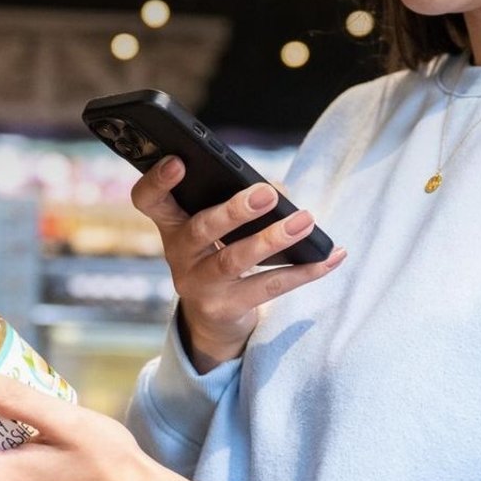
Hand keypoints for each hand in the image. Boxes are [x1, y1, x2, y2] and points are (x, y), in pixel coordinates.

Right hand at [131, 157, 346, 370]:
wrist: (213, 318)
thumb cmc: (217, 254)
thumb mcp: (212, 229)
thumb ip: (233, 203)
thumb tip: (279, 192)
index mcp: (171, 224)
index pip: (149, 200)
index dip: (158, 181)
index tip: (179, 161)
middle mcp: (179, 255)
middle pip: (200, 228)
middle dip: (234, 210)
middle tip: (266, 192)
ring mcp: (199, 285)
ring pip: (235, 260)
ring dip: (273, 239)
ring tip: (306, 221)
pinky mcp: (224, 309)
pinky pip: (268, 288)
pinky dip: (305, 271)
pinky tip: (331, 257)